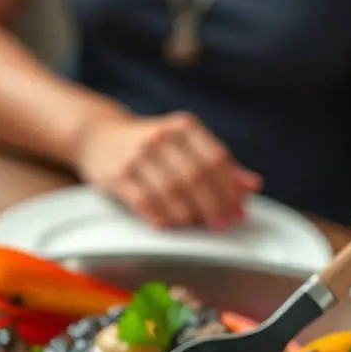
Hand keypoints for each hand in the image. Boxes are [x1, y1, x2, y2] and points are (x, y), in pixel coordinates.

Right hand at [75, 110, 262, 229]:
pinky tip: (170, 225)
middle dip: (213, 205)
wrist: (98, 136)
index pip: (215, 158)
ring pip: (172, 192)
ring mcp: (136, 156)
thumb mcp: (184, 143)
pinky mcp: (117, 175)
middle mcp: (160, 137)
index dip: (230, 188)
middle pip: (196, 177)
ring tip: (196, 224)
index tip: (238, 210)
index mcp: (183, 126)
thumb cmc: (150, 144)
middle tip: (221, 224)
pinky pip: (145, 203)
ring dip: (189, 214)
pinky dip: (162, 217)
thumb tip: (252, 185)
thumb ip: (217, 163)